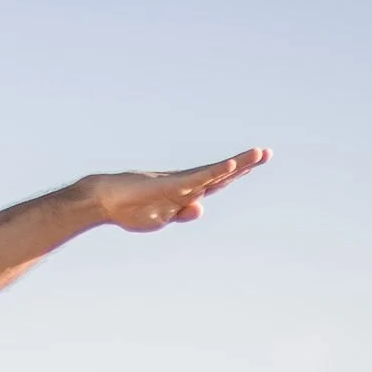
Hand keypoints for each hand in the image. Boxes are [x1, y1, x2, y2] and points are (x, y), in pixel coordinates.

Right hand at [83, 148, 268, 232]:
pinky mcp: (171, 184)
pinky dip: (216, 171)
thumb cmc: (129, 209)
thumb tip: (201, 207)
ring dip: (238, 164)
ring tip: (260, 154)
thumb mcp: (161, 218)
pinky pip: (198, 177)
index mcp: (185, 192)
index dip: (236, 173)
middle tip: (266, 153)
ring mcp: (180, 183)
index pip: (217, 182)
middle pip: (222, 173)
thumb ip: (182, 213)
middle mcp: (186, 184)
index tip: (256, 162)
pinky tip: (231, 164)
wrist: (105, 201)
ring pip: (215, 172)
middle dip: (245, 164)